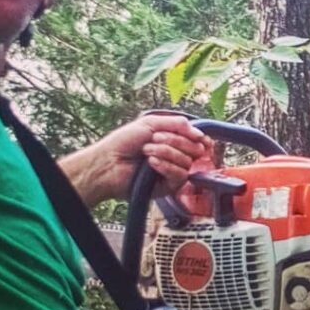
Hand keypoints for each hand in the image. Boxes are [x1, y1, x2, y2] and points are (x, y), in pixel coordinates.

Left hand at [60, 114, 211, 206]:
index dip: (199, 137)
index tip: (197, 136)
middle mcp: (175, 156)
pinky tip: (151, 163)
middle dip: (175, 141)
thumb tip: (200, 133)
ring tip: (146, 151)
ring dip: (166, 152)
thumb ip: (177, 124)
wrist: (108, 162)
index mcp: (172, 140)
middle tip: (154, 139)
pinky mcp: (168, 186)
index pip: (197, 139)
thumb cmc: (123, 143)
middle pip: (195, 149)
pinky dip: (166, 166)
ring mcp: (173, 171)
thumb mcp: (151, 124)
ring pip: (187, 161)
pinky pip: (180, 175)